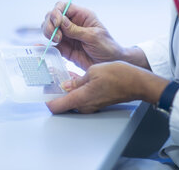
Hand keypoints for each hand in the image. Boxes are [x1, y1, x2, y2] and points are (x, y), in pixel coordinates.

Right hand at [42, 2, 123, 69]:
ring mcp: (67, 35)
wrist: (110, 64)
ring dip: (48, 33)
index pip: (63, 6)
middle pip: (52, 16)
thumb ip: (76, 30)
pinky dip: (45, 45)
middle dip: (50, 24)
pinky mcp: (64, 48)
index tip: (57, 23)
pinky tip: (42, 46)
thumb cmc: (107, 47)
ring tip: (57, 41)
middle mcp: (72, 23)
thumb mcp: (93, 36)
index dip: (56, 12)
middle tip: (57, 36)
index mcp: (82, 16)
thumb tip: (60, 21)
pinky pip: (51, 44)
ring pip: (49, 29)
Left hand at [46, 61, 168, 113]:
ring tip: (59, 75)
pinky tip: (73, 78)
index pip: (56, 107)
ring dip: (65, 90)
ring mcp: (91, 105)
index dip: (46, 100)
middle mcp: (85, 106)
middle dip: (55, 92)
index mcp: (81, 99)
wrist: (137, 83)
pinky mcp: (96, 101)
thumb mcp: (93, 71)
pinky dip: (75, 89)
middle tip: (50, 78)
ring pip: (71, 99)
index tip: (41, 91)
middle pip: (62, 103)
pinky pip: (80, 97)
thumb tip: (65, 85)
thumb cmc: (119, 76)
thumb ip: (77, 80)